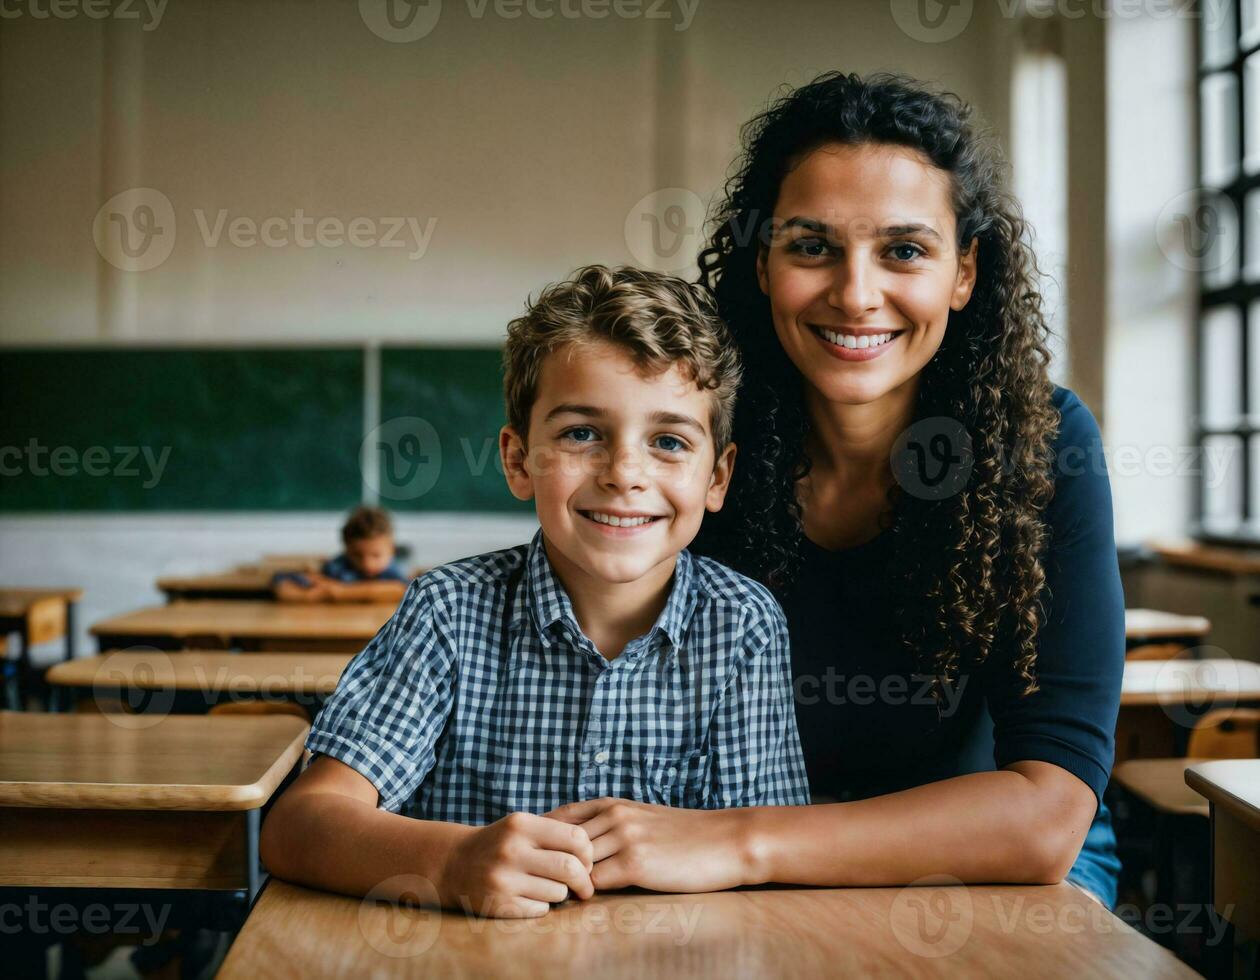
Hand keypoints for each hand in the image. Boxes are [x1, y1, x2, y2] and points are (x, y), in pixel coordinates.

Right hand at [436, 812, 593, 917]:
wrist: (454, 864)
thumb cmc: (500, 844)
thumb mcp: (522, 826)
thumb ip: (556, 833)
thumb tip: (595, 855)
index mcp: (521, 824)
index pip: (575, 837)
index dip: (588, 852)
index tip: (586, 861)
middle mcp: (512, 850)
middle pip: (570, 867)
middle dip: (584, 880)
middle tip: (583, 885)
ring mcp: (504, 879)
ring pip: (558, 892)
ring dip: (561, 893)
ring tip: (548, 886)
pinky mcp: (500, 905)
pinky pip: (541, 909)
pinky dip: (542, 905)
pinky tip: (530, 896)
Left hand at [546, 798, 750, 892]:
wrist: (724, 840)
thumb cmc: (684, 834)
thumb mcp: (642, 817)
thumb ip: (611, 824)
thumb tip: (578, 844)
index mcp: (612, 803)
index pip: (559, 817)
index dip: (543, 837)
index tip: (535, 855)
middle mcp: (614, 816)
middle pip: (560, 840)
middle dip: (549, 861)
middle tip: (541, 881)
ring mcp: (624, 838)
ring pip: (575, 862)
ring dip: (567, 880)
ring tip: (561, 895)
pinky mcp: (636, 864)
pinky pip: (596, 882)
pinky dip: (587, 894)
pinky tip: (587, 902)